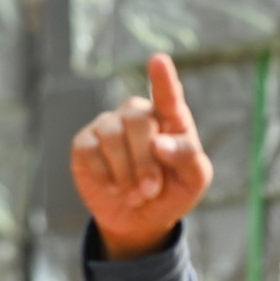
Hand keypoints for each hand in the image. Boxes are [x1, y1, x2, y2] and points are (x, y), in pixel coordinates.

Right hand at [70, 53, 212, 259]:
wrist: (138, 220)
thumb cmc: (171, 193)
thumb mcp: (194, 180)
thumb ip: (187, 156)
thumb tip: (160, 143)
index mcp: (170, 118)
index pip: (167, 95)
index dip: (162, 79)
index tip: (159, 60)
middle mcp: (138, 114)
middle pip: (139, 122)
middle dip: (145, 162)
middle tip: (150, 190)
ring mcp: (109, 125)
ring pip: (113, 138)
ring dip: (126, 174)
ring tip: (135, 195)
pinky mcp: (85, 142)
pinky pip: (91, 152)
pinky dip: (105, 176)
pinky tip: (114, 187)